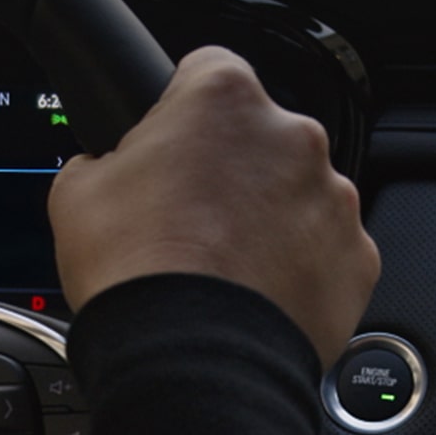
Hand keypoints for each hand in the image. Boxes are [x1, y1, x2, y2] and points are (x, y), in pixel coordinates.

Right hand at [49, 47, 379, 368]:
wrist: (192, 361)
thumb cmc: (139, 274)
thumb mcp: (77, 193)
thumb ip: (104, 160)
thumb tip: (106, 170)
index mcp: (224, 98)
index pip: (207, 72)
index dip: (181, 112)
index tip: (172, 146)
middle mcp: (293, 137)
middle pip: (260, 140)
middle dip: (233, 173)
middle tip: (192, 221)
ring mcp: (334, 199)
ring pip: (299, 197)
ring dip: (270, 221)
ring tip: (225, 268)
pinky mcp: (358, 258)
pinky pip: (328, 253)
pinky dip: (303, 270)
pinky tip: (260, 297)